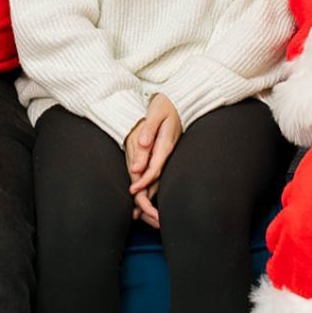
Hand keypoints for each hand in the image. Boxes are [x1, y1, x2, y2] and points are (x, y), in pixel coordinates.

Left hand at [124, 94, 182, 227]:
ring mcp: (168, 153)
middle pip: (157, 178)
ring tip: (138, 212)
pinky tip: (144, 193)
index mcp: (166, 145)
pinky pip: (158, 172)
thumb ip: (148, 131)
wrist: (179, 99)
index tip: (132, 190)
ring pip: (158, 178)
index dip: (143, 181)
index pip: (154, 168)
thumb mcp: (156, 114)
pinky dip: (150, 184)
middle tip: (134, 213)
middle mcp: (168, 152)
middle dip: (146, 196)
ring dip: (149, 195)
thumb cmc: (165, 105)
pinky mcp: (165, 152)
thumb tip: (142, 144)